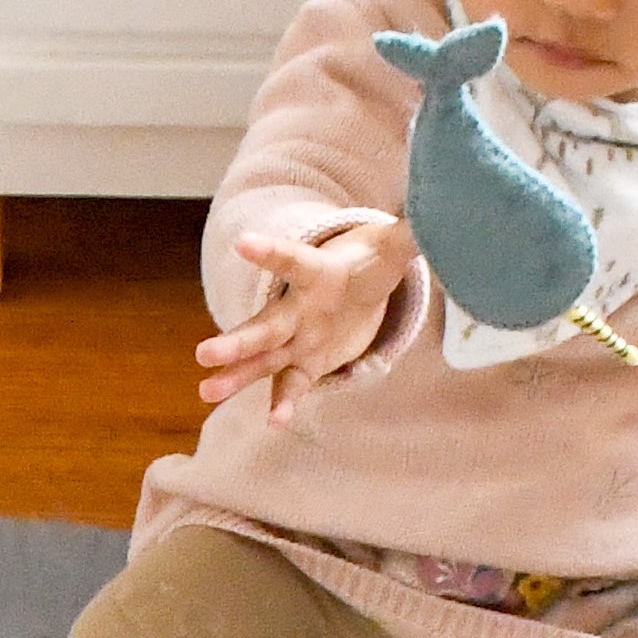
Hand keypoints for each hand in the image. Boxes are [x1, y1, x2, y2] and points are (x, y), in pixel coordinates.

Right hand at [195, 210, 415, 427]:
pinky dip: (283, 404)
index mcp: (316, 274)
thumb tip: (434, 213)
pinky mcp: (305, 364)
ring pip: (263, 361)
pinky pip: (290, 386)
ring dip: (237, 377)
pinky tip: (274, 424)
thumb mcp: (390, 248)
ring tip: (206, 392)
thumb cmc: (369, 263)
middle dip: (235, 342)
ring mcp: (297, 339)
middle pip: (264, 326)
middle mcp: (298, 309)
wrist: (355, 288)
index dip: (269, 253)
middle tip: (202, 353)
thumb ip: (409, 233)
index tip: (242, 243)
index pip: (291, 261)